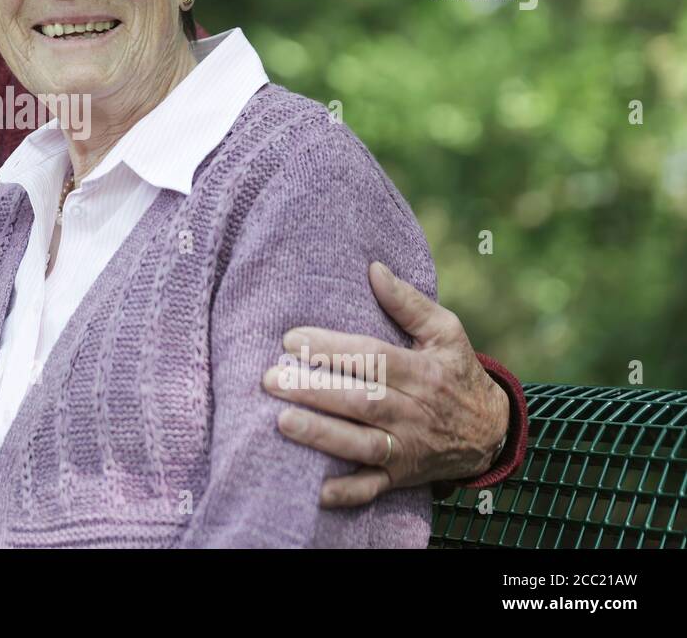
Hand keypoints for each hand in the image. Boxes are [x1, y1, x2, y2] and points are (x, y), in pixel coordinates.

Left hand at [261, 261, 509, 507]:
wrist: (490, 432)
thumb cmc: (456, 372)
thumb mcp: (446, 332)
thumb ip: (408, 302)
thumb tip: (374, 268)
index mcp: (421, 372)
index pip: (372, 358)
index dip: (332, 349)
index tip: (291, 338)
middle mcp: (413, 412)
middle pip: (361, 401)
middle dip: (314, 391)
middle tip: (270, 379)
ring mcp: (406, 447)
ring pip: (361, 444)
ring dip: (321, 436)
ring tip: (282, 422)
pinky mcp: (401, 476)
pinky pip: (373, 488)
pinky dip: (346, 493)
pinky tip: (315, 491)